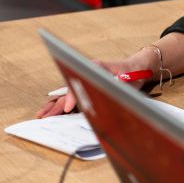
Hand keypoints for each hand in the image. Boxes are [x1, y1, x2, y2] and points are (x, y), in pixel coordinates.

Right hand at [36, 34, 183, 115]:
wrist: (141, 66)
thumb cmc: (135, 70)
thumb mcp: (130, 77)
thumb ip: (119, 82)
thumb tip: (110, 88)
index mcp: (95, 67)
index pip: (78, 82)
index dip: (72, 96)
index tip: (68, 108)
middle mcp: (87, 73)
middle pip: (68, 89)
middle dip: (55, 104)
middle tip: (42, 116)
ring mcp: (87, 80)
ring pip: (68, 93)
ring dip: (56, 105)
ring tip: (42, 115)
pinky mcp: (90, 86)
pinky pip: (74, 96)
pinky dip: (64, 105)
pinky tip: (55, 112)